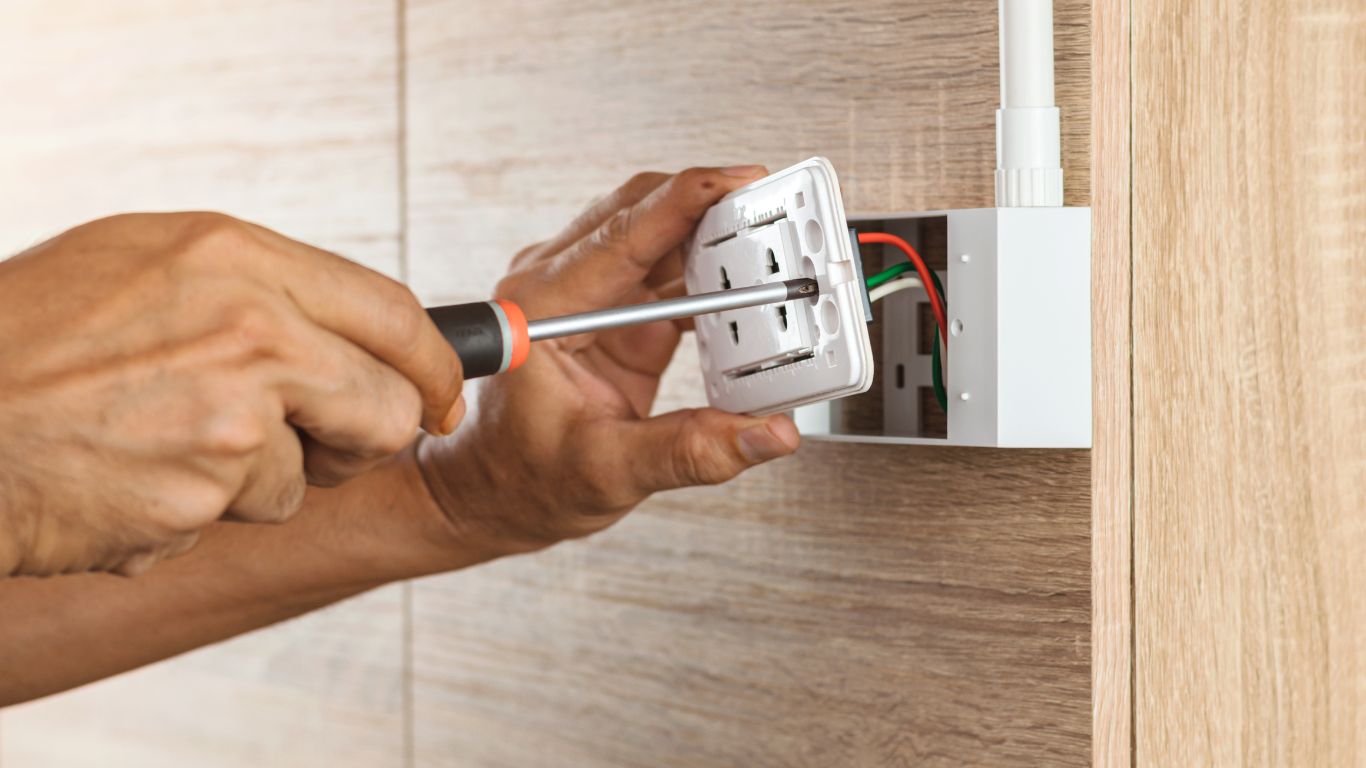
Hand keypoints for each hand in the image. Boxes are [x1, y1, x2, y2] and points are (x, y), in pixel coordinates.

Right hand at [0, 213, 463, 575]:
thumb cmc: (26, 336)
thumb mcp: (143, 261)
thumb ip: (257, 287)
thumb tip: (357, 331)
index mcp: (236, 259)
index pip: (395, 313)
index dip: (437, 362)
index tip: (444, 392)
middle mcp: (249, 333)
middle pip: (388, 407)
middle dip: (369, 435)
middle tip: (331, 441)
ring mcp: (228, 423)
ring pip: (306, 478)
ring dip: (255, 478)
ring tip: (162, 442)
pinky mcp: (197, 500)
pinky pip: (233, 519)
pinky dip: (191, 511)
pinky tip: (127, 477)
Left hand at [417, 166, 800, 556]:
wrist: (492, 493)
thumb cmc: (521, 479)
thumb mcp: (607, 472)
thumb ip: (690, 450)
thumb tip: (764, 433)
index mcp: (542, 308)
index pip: (624, 234)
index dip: (688, 199)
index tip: (740, 180)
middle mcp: (560, 286)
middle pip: (645, 214)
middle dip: (713, 205)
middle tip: (774, 209)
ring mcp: (590, 294)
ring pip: (661, 236)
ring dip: (717, 237)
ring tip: (775, 246)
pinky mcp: (617, 312)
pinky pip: (671, 272)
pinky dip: (714, 273)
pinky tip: (749, 288)